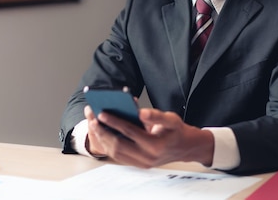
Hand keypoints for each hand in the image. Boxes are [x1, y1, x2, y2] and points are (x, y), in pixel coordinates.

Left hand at [84, 105, 213, 167]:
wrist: (185, 148)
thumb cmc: (176, 131)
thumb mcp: (172, 119)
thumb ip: (156, 116)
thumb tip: (140, 112)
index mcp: (155, 145)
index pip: (129, 132)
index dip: (114, 122)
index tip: (101, 113)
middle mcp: (147, 157)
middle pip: (118, 144)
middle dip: (103, 131)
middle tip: (92, 118)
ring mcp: (141, 163)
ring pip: (115, 153)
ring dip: (102, 138)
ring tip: (94, 124)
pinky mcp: (138, 165)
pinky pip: (118, 156)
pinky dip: (108, 145)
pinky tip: (102, 134)